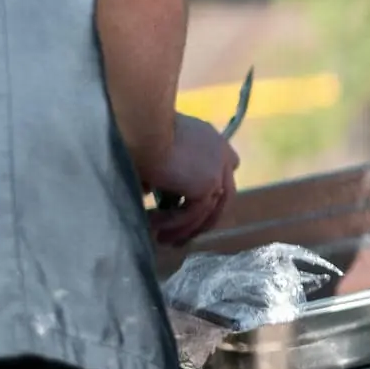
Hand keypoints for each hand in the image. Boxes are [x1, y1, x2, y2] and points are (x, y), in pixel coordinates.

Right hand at [143, 113, 239, 246]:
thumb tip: (147, 190)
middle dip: (205, 217)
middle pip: (224, 195)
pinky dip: (174, 224)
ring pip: (208, 210)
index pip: (228, 165)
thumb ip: (161, 169)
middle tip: (186, 234)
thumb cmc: (142, 131)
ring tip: (165, 240)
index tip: (198, 204)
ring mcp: (217, 171)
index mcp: (212, 140)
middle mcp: (221, 154)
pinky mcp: (207, 185)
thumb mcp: (156, 148)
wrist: (143, 128)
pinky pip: (192, 214)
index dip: (215, 188)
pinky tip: (155, 229)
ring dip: (186, 228)